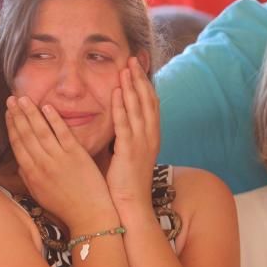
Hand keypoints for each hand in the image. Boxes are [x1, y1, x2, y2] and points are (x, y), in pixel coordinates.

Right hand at [5, 95, 114, 231]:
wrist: (89, 216)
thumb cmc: (65, 207)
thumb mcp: (39, 195)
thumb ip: (28, 178)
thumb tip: (20, 164)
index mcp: (31, 174)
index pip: (17, 144)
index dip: (11, 126)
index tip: (7, 113)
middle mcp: (42, 164)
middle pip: (25, 134)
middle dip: (17, 114)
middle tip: (11, 98)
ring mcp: (59, 159)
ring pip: (40, 130)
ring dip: (30, 112)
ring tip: (24, 98)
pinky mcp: (76, 155)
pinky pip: (62, 133)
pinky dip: (54, 119)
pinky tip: (47, 106)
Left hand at [105, 58, 159, 216]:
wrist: (130, 207)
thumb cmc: (124, 185)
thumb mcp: (127, 156)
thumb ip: (124, 139)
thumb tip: (116, 126)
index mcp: (150, 138)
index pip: (150, 105)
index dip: (145, 85)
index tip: (138, 69)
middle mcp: (150, 137)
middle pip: (148, 101)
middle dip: (140, 79)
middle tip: (133, 60)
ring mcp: (141, 143)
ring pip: (138, 108)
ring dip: (131, 87)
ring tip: (125, 68)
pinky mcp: (129, 151)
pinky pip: (125, 124)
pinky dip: (121, 106)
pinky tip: (116, 92)